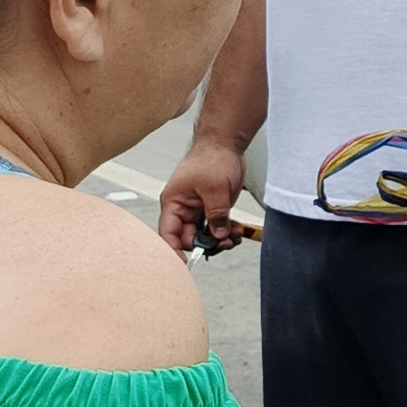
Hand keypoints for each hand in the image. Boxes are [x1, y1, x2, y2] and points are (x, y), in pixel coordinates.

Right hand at [159, 135, 249, 256]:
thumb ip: (215, 215)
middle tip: (224, 244)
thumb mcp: (215, 189)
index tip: (187, 262)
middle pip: (188, 239)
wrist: (226, 143)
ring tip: (235, 236)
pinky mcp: (211, 209)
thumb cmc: (212, 158)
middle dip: (207, 245)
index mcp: (173, 203)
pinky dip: (226, 232)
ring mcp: (198, 210)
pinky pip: (216, 228)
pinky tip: (237, 230)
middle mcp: (183, 209)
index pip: (168, 234)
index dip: (175, 250)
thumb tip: (217, 236)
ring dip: (220, 240)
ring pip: (204, 236)